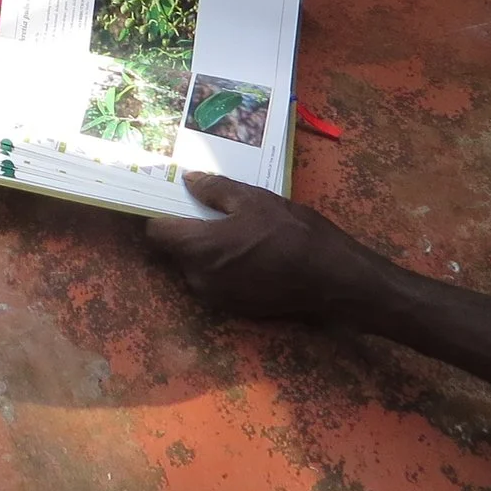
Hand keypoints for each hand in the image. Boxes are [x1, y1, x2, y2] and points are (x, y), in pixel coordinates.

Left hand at [144, 174, 381, 324]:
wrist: (334, 280)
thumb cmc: (292, 233)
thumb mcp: (254, 199)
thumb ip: (215, 189)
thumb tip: (189, 181)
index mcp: (197, 248)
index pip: (156, 232)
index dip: (159, 213)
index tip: (169, 199)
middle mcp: (198, 278)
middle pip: (176, 250)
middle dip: (188, 231)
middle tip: (209, 209)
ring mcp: (217, 298)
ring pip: (197, 267)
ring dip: (207, 250)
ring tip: (235, 229)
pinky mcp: (235, 309)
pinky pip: (217, 282)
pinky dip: (224, 267)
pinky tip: (250, 252)